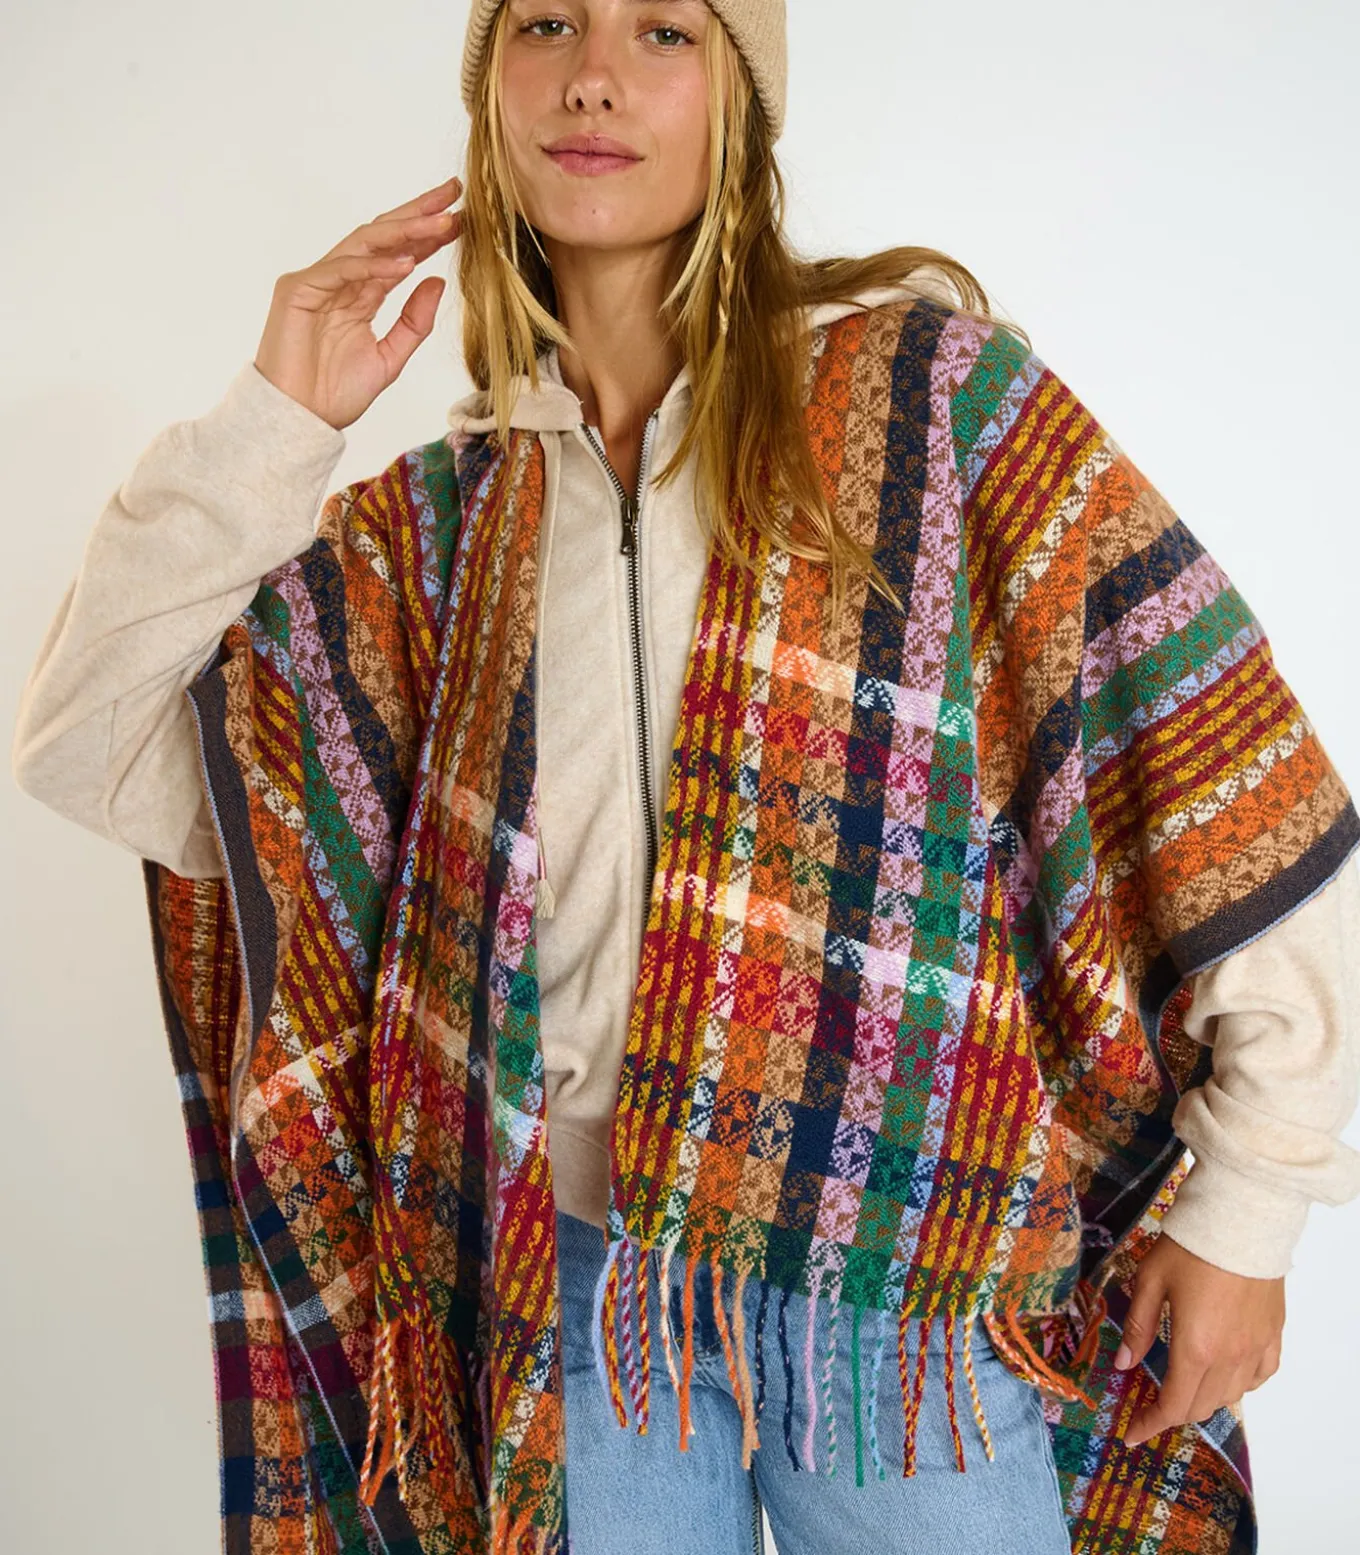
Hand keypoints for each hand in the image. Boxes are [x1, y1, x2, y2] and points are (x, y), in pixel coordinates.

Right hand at [253, 175, 464, 431]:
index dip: (428, 234)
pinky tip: (407, 263)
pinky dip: (374, 265)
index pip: (398, 253)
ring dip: (405, 231)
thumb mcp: (390, 357)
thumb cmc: (335, 394)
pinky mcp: (298, 290)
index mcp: (361, 294)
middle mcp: (339, 280)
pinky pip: (342, 269)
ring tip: (440, 223)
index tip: (462, 218)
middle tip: (454, 194)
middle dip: (419, 213)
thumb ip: (414, 322)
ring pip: (364, 244)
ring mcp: (317, 281)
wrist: (300, 421)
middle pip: (383, 236)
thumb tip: (438, 280)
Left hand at [1117, 1233, 1283, 1447]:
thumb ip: (1139, 1328)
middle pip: (1201, 1406)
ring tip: (1182, 1388)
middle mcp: (1230, 1357)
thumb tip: (1123, 1364)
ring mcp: (1256, 1348)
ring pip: (1231, 1396)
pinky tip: (1225, 1374)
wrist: (1241, 1220)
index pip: (1173, 1405)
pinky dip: (1241, 1385)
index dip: (1150, 1424)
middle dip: (1172, 1412)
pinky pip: (1260, 1376)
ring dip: (1204, 1399)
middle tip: (1150, 1405)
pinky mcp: (1273, 1334)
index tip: (1132, 1433)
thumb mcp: (1150, 1281)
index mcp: (1195, 1348)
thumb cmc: (1190, 1247)